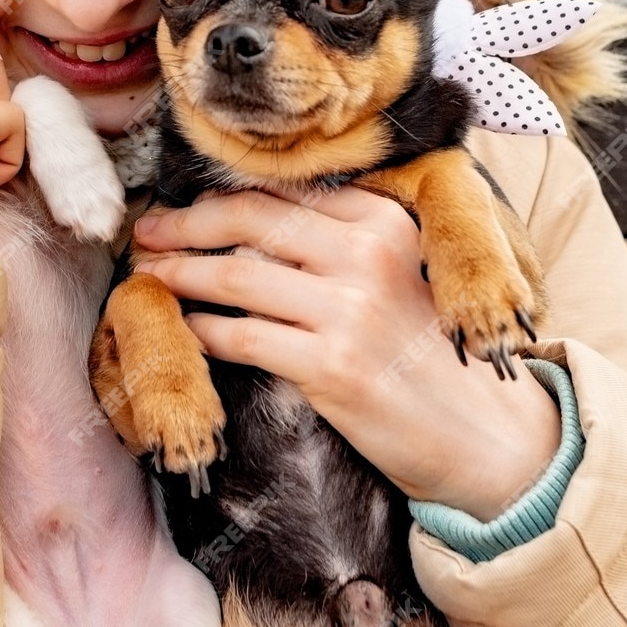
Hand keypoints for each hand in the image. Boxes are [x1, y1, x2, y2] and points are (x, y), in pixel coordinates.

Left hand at [132, 187, 561, 519]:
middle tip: (145, 232)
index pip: (281, 195)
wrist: (481, 432)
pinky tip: (186, 328)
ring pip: (236, 276)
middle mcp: (367, 254)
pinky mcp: (331, 366)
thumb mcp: (397, 272)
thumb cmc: (427, 350)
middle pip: (249, 222)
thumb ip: (337, 242)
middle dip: (185, 225)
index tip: (181, 207)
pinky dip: (203, 330)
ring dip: (181, 275)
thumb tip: (241, 219)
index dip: (219, 198)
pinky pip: (243, 336)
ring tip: (149, 277)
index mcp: (384, 220)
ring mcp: (349, 310)